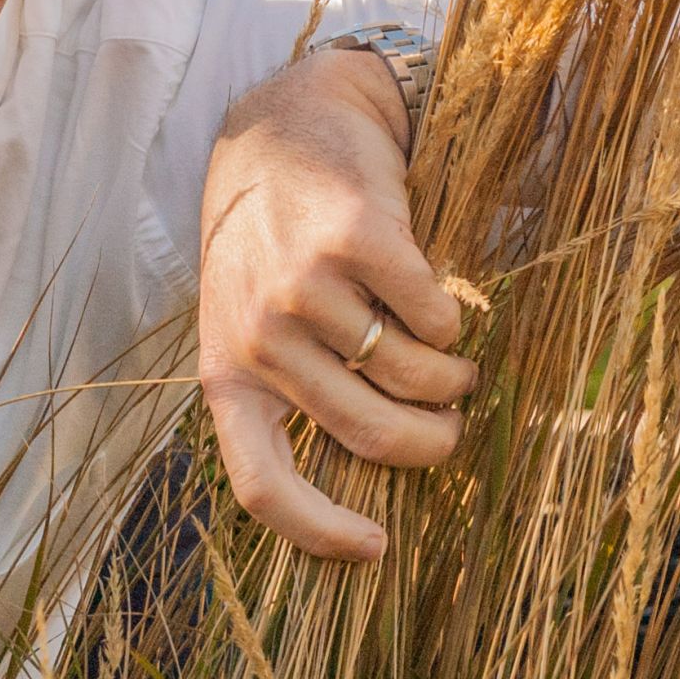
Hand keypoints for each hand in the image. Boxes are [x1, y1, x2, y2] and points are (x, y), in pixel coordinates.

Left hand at [197, 50, 474, 559]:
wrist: (281, 130)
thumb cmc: (269, 244)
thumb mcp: (246, 324)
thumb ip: (286, 391)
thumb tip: (371, 487)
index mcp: (225, 374)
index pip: (261, 485)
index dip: (321, 532)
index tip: (378, 548)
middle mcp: (258, 336)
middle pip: (369, 436)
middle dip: (430, 442)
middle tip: (450, 427)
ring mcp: (303, 286)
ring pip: (415, 377)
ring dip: (450, 378)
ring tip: (449, 360)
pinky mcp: (355, 239)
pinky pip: (436, 318)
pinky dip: (453, 320)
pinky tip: (439, 301)